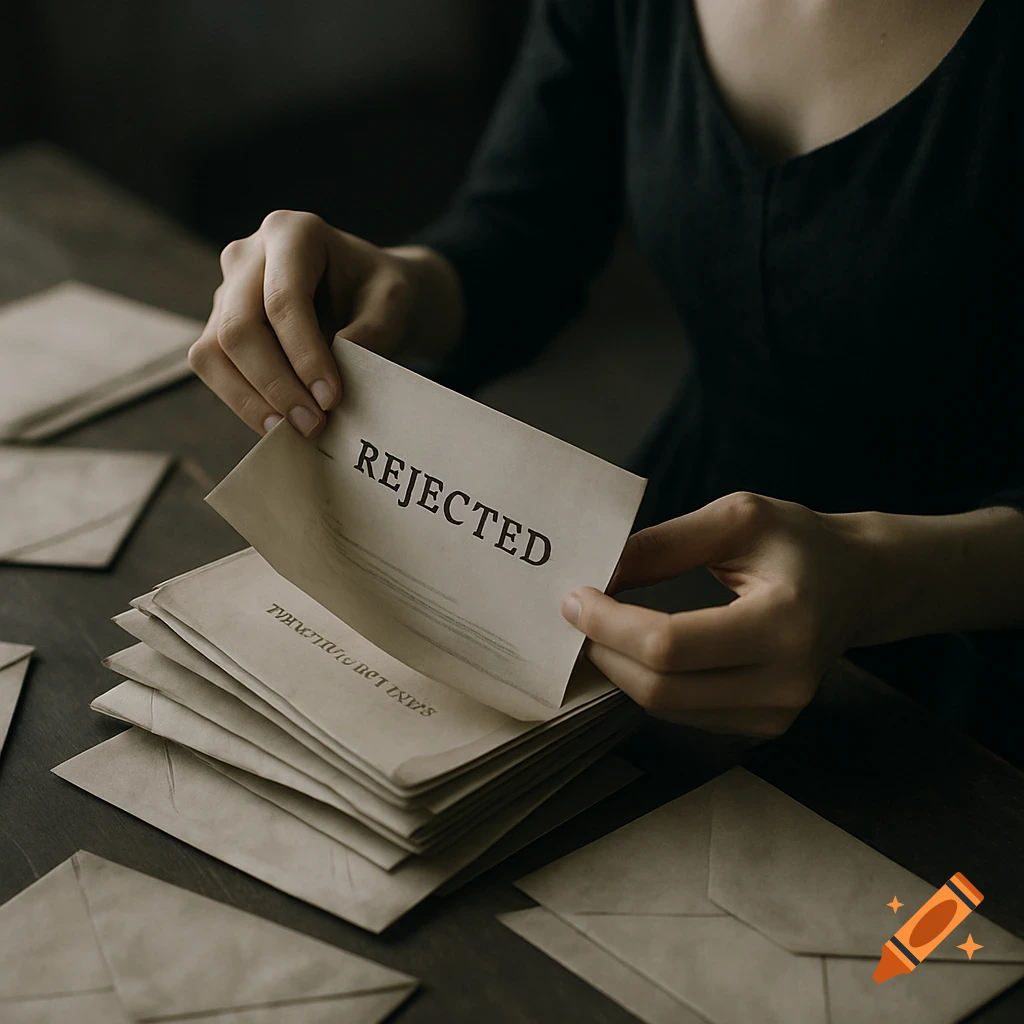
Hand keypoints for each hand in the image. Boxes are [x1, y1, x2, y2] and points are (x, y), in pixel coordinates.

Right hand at [189, 211, 459, 437]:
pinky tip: (279, 423)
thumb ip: (373, 330)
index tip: (331, 398)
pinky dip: (244, 401)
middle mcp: (248, 255)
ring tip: (296, 429)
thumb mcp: (394, 303)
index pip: (283, 300)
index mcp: (292, 233)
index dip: (304, 354)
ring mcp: (226, 290)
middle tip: (315, 423)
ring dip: (253, 400)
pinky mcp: (219, 326)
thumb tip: (337, 367)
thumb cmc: (380, 293)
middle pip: (239, 327)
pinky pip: (214, 368)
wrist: (367, 295)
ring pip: (214, 352)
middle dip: (276, 384)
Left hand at [561, 492, 876, 736]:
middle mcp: (786, 682)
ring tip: (600, 627)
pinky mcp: (764, 727)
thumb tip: (599, 571)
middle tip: (576, 612)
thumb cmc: (800, 542)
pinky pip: (683, 714)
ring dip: (620, 669)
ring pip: (666, 708)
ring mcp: (777, 714)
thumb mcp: (737, 518)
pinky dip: (648, 682)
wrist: (858, 583)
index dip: (610, 625)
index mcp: (784, 623)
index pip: (672, 644)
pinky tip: (635, 649)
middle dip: (605, 650)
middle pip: (661, 687)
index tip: (574, 597)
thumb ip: (664, 544)